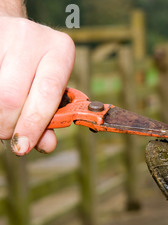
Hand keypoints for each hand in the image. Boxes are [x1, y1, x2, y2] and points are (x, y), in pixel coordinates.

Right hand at [0, 16, 74, 154]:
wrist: (14, 32)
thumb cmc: (38, 67)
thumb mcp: (51, 86)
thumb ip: (51, 117)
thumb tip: (46, 145)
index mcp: (61, 51)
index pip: (47, 93)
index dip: (33, 124)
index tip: (23, 147)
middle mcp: (33, 38)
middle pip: (11, 96)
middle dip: (7, 125)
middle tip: (8, 134)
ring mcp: (4, 34)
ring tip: (2, 120)